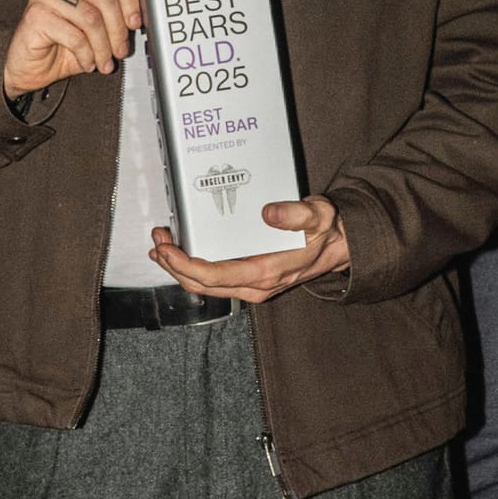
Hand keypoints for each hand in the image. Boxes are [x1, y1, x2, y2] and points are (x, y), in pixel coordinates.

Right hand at [2, 0, 141, 98]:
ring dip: (103, 47)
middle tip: (120, 49)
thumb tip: (140, 15)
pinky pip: (75, 36)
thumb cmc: (63, 40)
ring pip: (91, 17)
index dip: (131, 0)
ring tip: (103, 60)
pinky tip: (87, 62)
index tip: (135, 22)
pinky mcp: (35, 15)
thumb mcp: (97, 22)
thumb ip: (116, 9)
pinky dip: (86, 54)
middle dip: (118, 29)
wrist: (31, 64)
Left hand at [150, 197, 349, 304]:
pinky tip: (182, 251)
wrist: (338, 247)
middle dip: (173, 264)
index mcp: (265, 272)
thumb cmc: (325, 231)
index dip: (184, 264)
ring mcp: (250, 285)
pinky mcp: (248, 280)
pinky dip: (192, 268)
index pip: (214, 276)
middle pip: (201, 285)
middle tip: (159, 238)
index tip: (167, 247)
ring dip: (178, 267)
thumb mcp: (318, 216)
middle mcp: (254, 285)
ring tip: (162, 244)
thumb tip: (268, 213)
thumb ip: (296, 214)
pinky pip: (213, 280)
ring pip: (204, 285)